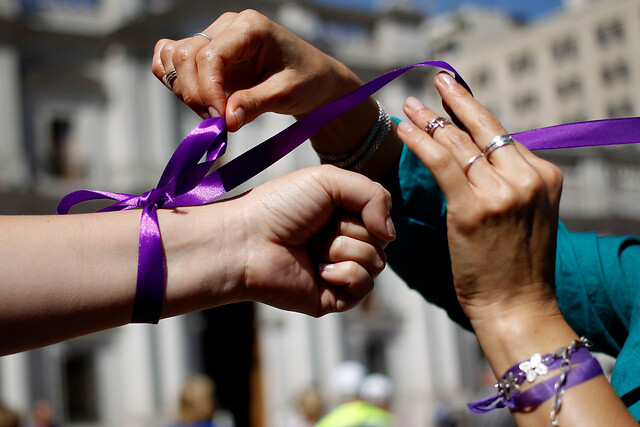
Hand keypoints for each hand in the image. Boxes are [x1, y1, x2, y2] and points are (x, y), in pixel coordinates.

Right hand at [152, 10, 363, 131]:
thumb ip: (254, 104)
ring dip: (184, 91)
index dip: (207, 90)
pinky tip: (200, 101)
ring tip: (213, 113)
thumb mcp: (286, 93)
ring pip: (173, 59)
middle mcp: (227, 26)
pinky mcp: (207, 55)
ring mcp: (214, 38)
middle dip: (195, 95)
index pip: (209, 55)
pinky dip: (175, 82)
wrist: (315, 79)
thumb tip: (226, 120)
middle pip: (184, 56)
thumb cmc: (308, 80)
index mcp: (249, 27)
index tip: (219, 120)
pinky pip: (171, 60)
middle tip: (219, 122)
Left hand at [229, 165, 394, 315]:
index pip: (381, 216)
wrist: (248, 240)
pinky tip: (321, 270)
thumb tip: (391, 234)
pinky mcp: (333, 298)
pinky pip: (364, 288)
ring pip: (376, 263)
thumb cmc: (280, 206)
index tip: (332, 206)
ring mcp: (339, 271)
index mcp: (342, 216)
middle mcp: (343, 243)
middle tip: (315, 229)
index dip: (365, 210)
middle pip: (381, 240)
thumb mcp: (329, 180)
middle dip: (350, 230)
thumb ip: (373, 195)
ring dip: (344, 250)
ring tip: (312, 249)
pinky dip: (346, 275)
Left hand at [397, 72, 562, 324]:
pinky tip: (403, 130)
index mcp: (544, 177)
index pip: (503, 136)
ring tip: (410, 106)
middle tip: (438, 80)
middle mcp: (526, 178)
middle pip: (484, 129)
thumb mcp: (527, 217)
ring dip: (430, 119)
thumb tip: (478, 159)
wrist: (517, 307)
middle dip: (456, 101)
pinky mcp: (473, 208)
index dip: (475, 115)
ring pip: (459, 143)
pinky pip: (441, 162)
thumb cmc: (516, 268)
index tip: (456, 97)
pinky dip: (420, 142)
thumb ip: (509, 184)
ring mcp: (502, 192)